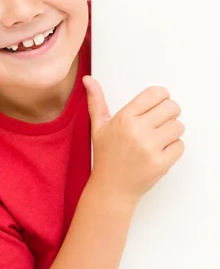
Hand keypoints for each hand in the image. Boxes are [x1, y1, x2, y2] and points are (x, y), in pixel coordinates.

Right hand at [82, 76, 185, 205]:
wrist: (111, 189)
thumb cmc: (106, 157)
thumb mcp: (98, 127)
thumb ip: (96, 101)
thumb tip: (88, 80)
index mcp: (124, 118)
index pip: (156, 93)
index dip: (162, 97)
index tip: (158, 104)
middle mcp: (138, 131)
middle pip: (172, 107)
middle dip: (169, 113)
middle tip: (159, 123)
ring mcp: (150, 148)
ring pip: (178, 126)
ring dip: (172, 132)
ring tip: (158, 139)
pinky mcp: (161, 163)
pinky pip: (180, 145)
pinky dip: (173, 148)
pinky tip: (159, 152)